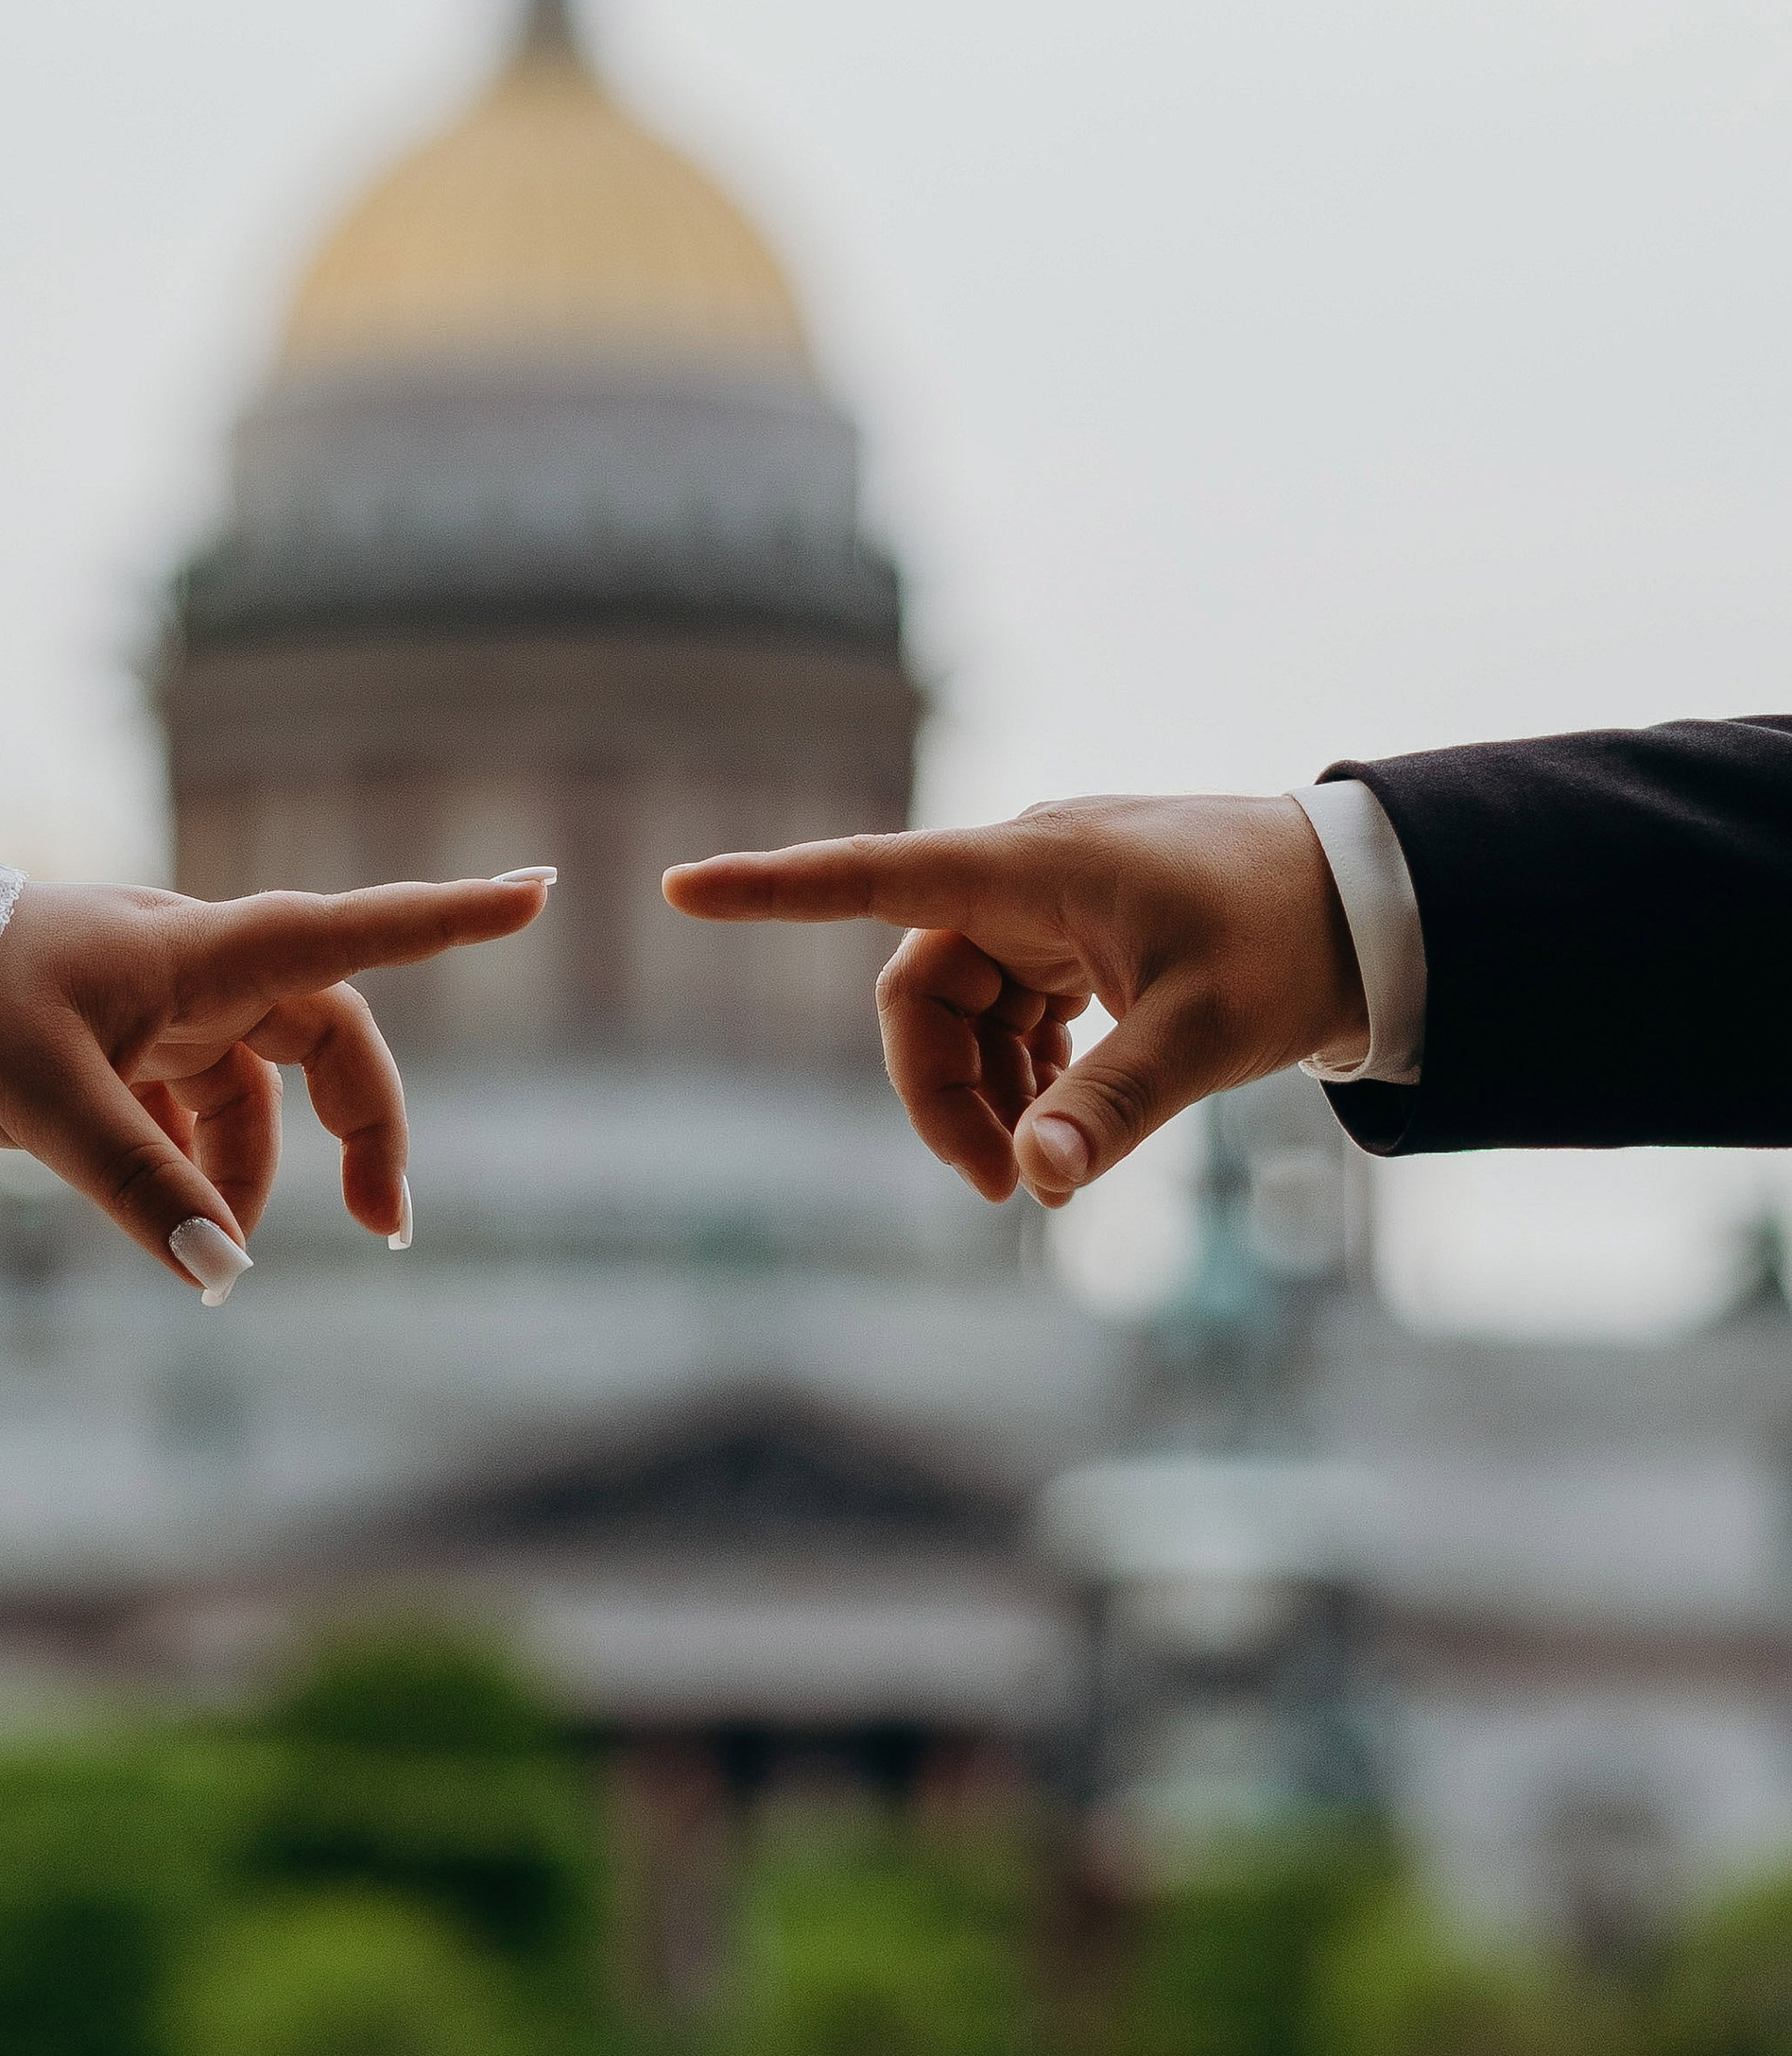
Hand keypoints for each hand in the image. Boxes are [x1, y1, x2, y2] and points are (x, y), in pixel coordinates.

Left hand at [0, 872, 554, 1278]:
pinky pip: (196, 1100)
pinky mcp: (127, 1033)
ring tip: (220, 1248)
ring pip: (258, 1084)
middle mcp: (201, 966)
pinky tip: (169, 1213)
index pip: (350, 933)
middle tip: (384, 1228)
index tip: (538, 892)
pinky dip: (196, 1160)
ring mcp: (166, 999)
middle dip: (364, 1128)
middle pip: (327, 1038)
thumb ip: (142, 1187)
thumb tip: (222, 1273)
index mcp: (205, 952)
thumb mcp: (50, 1105)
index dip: (448, 917)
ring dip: (258, 1166)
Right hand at [662, 797, 1362, 1204]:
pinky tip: (1063, 1125)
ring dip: (984, 1093)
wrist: (1371, 901)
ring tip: (1042, 1173)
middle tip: (1005, 1188)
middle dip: (940, 1092)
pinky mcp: (1078, 932)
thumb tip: (1040, 1184)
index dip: (773, 888)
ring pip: (962, 1008)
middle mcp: (1023, 873)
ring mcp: (1049, 903)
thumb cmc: (1288, 942)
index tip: (683, 887)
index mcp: (1031, 866)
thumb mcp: (1203, 1034)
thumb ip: (1112, 1106)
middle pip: (921, 988)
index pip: (873, 874)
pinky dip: (1022, 1073)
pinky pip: (1010, 1008)